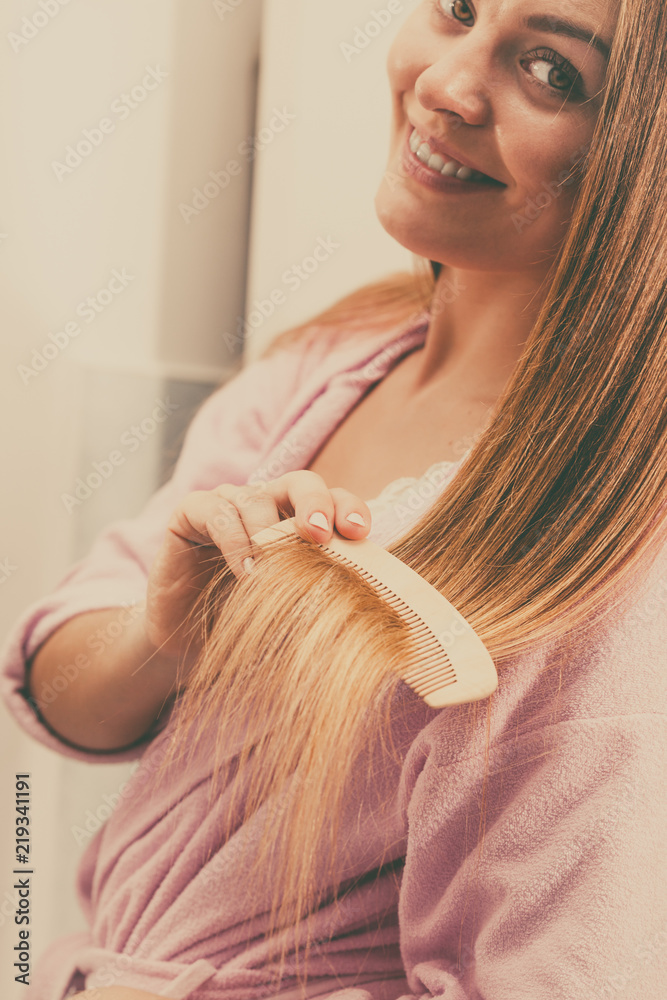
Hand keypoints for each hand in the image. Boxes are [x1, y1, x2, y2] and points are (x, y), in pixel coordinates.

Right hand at [143, 471, 371, 662]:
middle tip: (321, 534)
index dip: (349, 507)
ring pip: (257, 498)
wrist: (189, 648)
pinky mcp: (190, 513)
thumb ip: (325, 594)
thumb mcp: (295, 610)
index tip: (360, 532)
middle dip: (315, 503)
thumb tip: (371, 601)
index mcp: (299, 520)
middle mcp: (266, 504)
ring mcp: (228, 504)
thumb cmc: (249, 626)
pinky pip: (217, 513)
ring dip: (269, 532)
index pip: (333, 499)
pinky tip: (246, 574)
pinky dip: (235, 541)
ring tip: (274, 572)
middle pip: (301, 482)